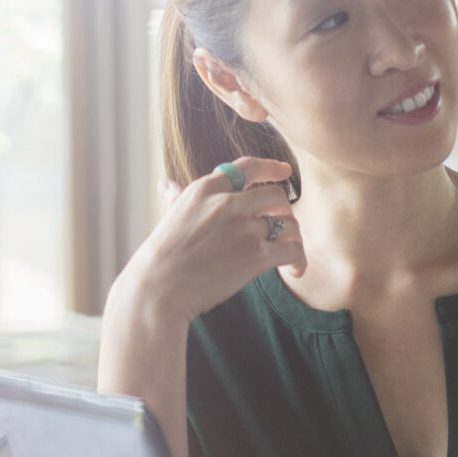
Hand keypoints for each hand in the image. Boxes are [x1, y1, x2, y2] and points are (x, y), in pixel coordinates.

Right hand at [113, 158, 304, 329]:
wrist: (159, 289)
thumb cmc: (161, 257)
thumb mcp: (171, 217)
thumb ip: (177, 198)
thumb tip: (166, 185)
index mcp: (206, 189)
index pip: (248, 167)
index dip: (271, 167)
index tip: (284, 171)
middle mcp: (227, 203)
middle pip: (276, 195)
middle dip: (284, 210)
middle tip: (283, 226)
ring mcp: (244, 229)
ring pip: (288, 223)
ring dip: (292, 238)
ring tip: (288, 253)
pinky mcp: (256, 256)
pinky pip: (292, 250)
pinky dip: (298, 260)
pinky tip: (294, 270)